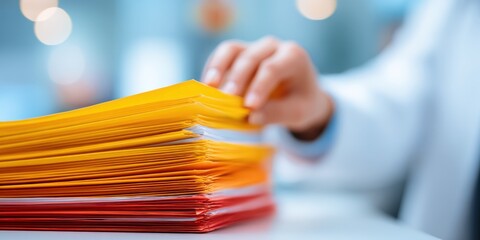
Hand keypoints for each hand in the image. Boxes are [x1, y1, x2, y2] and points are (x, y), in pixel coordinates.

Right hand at [201, 36, 333, 139]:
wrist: (300, 93)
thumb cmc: (301, 102)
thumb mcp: (298, 113)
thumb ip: (277, 114)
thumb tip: (251, 117)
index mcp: (293, 57)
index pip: (272, 68)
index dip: (259, 86)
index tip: (249, 106)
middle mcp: (273, 46)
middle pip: (251, 56)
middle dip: (237, 78)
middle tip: (226, 98)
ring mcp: (254, 47)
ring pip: (232, 49)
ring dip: (218, 67)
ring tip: (209, 86)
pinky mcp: (239, 53)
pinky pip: (222, 55)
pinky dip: (213, 69)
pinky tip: (206, 86)